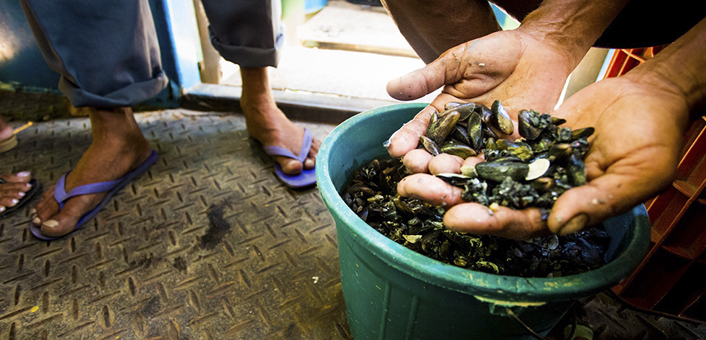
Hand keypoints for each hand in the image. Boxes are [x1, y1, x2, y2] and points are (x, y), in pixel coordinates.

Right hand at [385, 29, 575, 158]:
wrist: (538, 48)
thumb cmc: (494, 51)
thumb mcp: (456, 61)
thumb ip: (426, 78)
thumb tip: (390, 87)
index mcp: (445, 114)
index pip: (422, 130)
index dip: (408, 139)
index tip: (395, 149)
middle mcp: (464, 132)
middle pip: (441, 152)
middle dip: (426, 161)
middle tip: (415, 167)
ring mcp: (488, 140)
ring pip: (467, 160)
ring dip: (452, 169)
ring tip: (440, 172)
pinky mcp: (515, 144)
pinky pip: (500, 159)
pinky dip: (488, 167)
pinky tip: (476, 172)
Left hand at [398, 74, 688, 239]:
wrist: (650, 98)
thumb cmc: (655, 138)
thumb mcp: (636, 173)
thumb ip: (598, 201)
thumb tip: (558, 225)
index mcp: (565, 210)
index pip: (520, 221)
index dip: (487, 221)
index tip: (453, 218)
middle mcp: (539, 192)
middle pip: (487, 199)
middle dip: (449, 196)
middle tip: (412, 191)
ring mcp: (528, 165)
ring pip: (480, 171)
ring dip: (446, 170)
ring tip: (411, 166)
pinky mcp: (523, 138)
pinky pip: (488, 142)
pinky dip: (463, 141)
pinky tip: (433, 139)